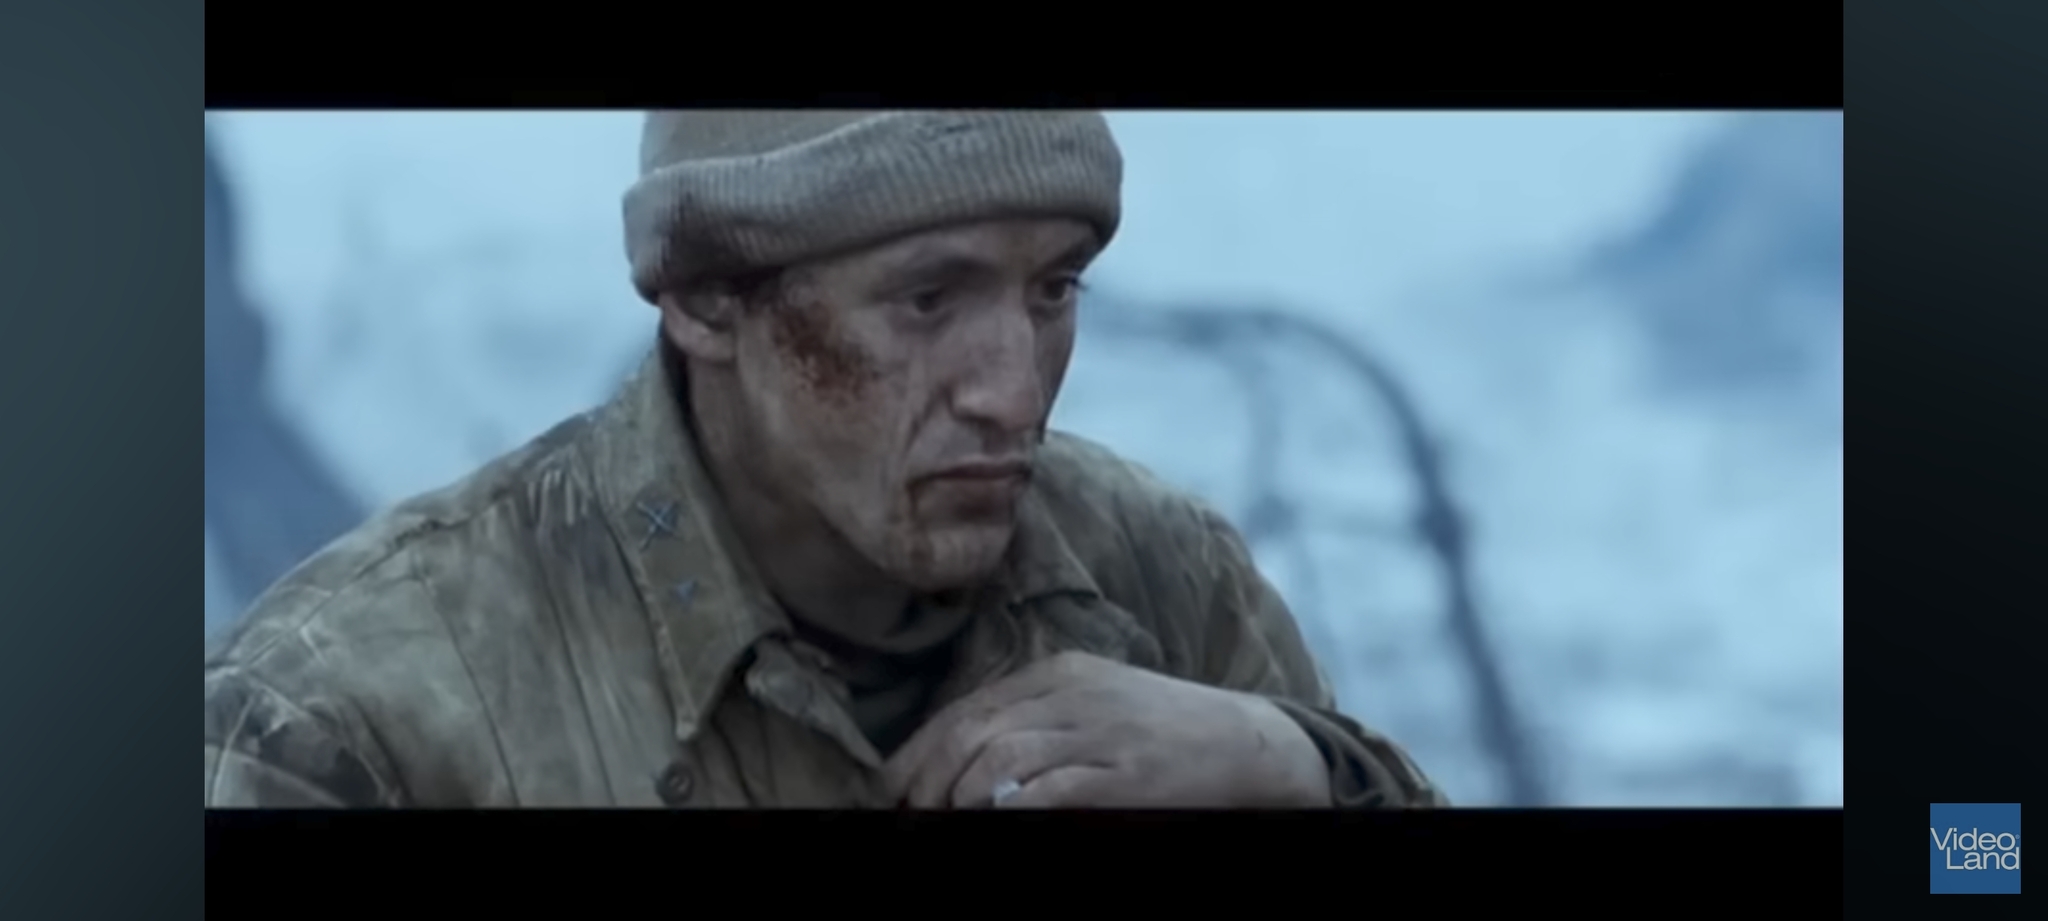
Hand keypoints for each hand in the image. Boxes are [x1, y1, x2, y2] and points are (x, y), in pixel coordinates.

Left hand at [884, 651, 1333, 807]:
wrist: (1250, 744)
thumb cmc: (1163, 732)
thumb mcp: (1095, 704)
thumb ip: (1034, 721)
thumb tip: (960, 762)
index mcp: (1059, 673)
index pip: (964, 709)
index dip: (916, 754)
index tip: (890, 791)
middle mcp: (1073, 695)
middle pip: (970, 732)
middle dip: (926, 781)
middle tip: (910, 816)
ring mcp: (1101, 733)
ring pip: (1000, 757)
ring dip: (959, 798)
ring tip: (946, 822)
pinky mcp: (1129, 774)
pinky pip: (1052, 789)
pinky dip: (1013, 807)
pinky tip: (998, 818)